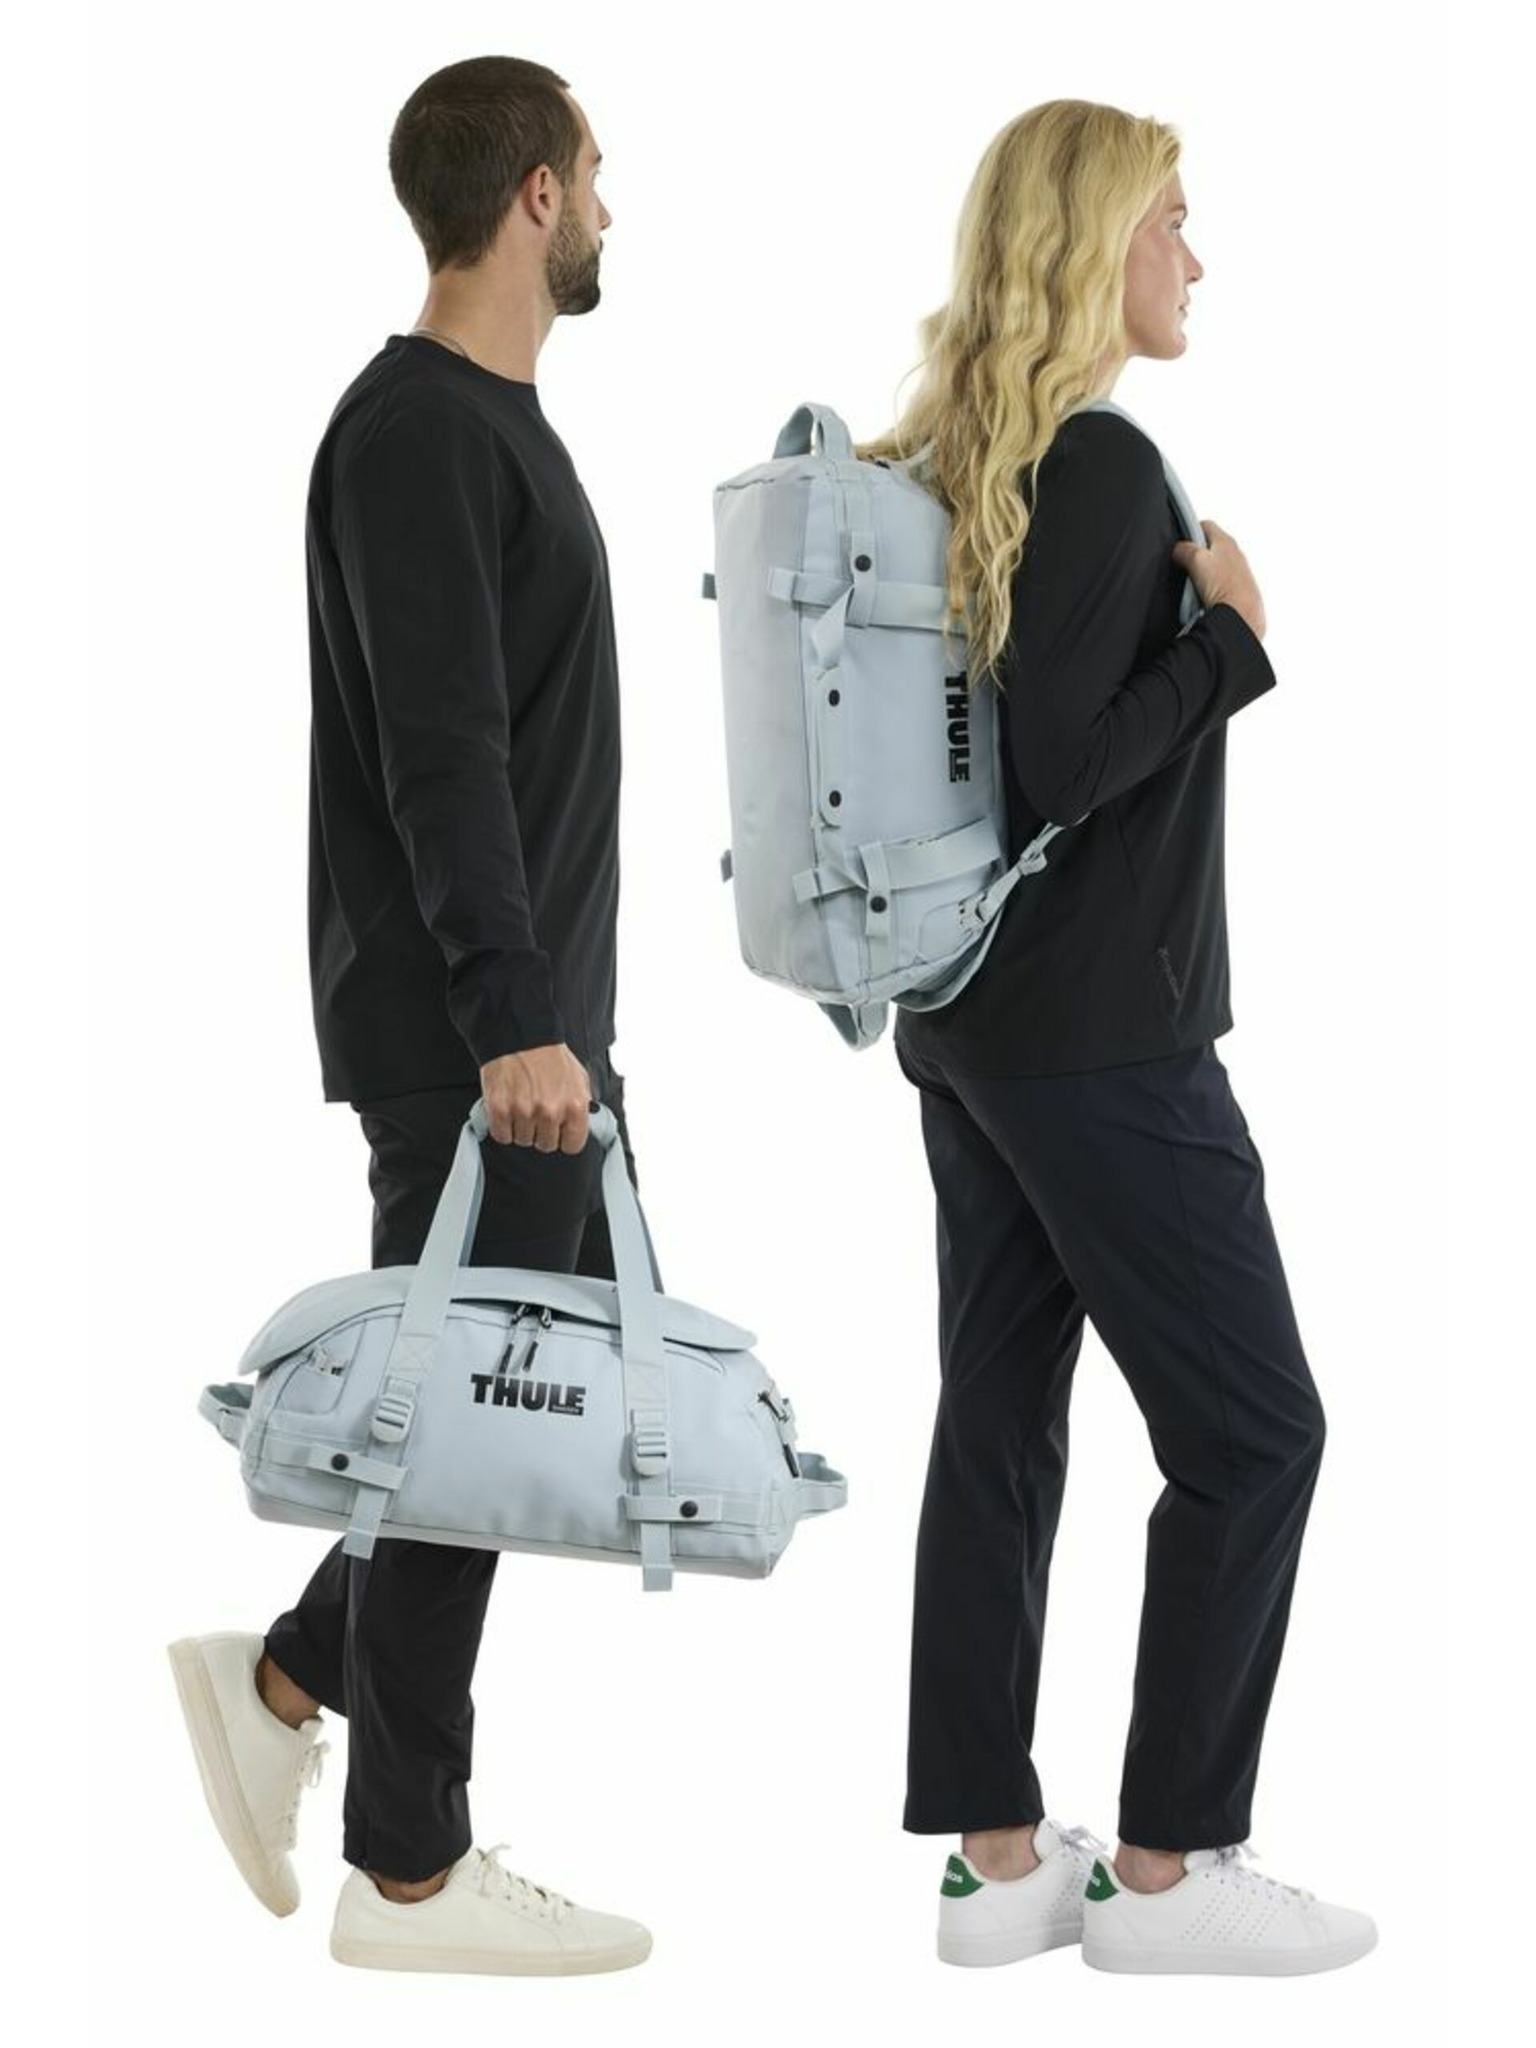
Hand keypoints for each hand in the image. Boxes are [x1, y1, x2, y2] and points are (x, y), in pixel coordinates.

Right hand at [479, 1044, 592, 1154]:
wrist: (520, 1036)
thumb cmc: (549, 1056)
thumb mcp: (578, 1079)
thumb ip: (581, 1106)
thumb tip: (579, 1126)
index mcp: (574, 1106)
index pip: (572, 1146)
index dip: (564, 1138)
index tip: (559, 1132)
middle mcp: (551, 1112)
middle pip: (546, 1145)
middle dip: (541, 1132)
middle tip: (537, 1111)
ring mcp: (524, 1112)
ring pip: (523, 1140)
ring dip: (521, 1127)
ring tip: (522, 1105)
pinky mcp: (500, 1110)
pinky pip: (502, 1135)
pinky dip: (503, 1126)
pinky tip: (508, 1109)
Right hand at [1172, 519, 1266, 641]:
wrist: (1241, 617)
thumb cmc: (1225, 588)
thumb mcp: (1196, 559)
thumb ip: (1184, 549)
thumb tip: (1178, 550)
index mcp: (1226, 541)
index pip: (1206, 526)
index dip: (1190, 532)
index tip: (1182, 545)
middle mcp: (1236, 555)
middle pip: (1211, 548)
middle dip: (1196, 557)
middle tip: (1187, 569)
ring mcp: (1239, 574)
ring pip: (1216, 568)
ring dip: (1204, 576)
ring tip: (1196, 589)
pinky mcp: (1240, 591)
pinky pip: (1221, 585)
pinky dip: (1212, 590)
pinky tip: (1206, 600)